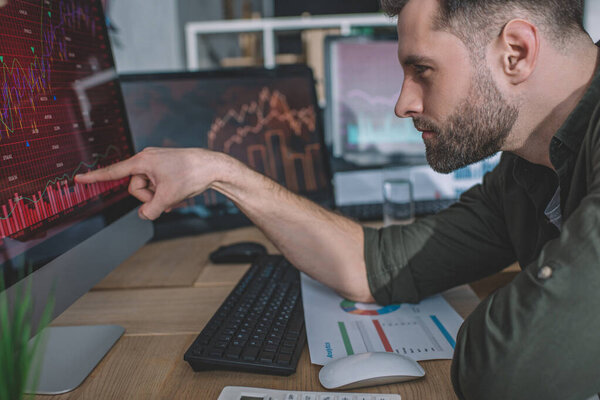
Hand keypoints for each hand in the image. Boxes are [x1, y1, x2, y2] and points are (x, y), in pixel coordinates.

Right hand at [75, 147, 225, 219]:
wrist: (213, 167)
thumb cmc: (191, 175)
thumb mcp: (167, 197)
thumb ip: (150, 211)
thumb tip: (144, 215)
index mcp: (142, 161)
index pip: (113, 172)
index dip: (95, 178)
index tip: (78, 179)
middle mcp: (147, 160)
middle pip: (134, 188)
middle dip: (148, 197)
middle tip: (166, 197)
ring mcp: (156, 164)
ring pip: (147, 189)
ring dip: (158, 197)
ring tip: (174, 195)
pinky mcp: (165, 169)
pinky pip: (156, 187)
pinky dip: (164, 194)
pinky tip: (176, 196)